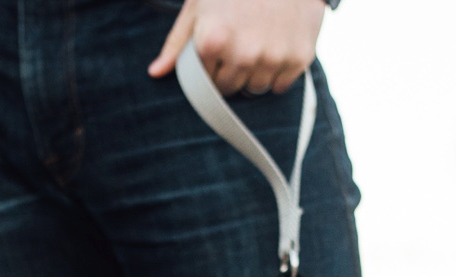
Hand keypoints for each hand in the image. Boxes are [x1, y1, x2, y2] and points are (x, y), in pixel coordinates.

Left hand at [150, 0, 327, 96]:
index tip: (217, 49)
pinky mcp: (299, 57)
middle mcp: (243, 54)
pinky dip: (278, 73)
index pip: (205, 82)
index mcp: (213, 42)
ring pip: (256, 89)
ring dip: (254, 74)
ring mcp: (273, 57)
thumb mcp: (199, 6)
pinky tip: (276, 47)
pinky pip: (281, 86)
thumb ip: (178, 42)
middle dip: (230, 73)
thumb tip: (155, 73)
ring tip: (257, 43)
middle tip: (238, 45)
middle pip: (230, 88)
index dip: (210, 67)